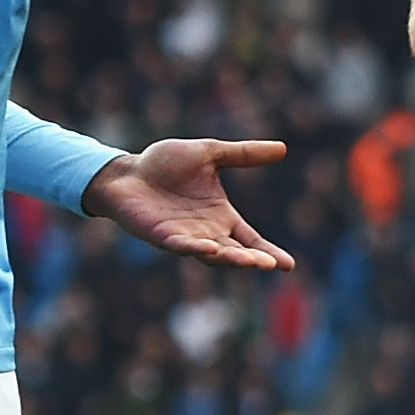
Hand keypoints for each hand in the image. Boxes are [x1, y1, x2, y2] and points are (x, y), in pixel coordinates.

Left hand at [85, 137, 292, 270]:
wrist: (127, 171)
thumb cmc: (165, 164)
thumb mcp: (210, 153)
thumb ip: (243, 154)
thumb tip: (282, 148)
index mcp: (220, 217)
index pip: (250, 240)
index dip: (268, 252)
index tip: (288, 265)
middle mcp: (206, 232)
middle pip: (236, 252)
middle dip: (254, 259)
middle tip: (272, 265)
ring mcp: (184, 237)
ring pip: (212, 254)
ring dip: (230, 258)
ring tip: (250, 261)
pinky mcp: (161, 235)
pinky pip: (181, 245)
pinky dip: (196, 248)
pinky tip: (210, 247)